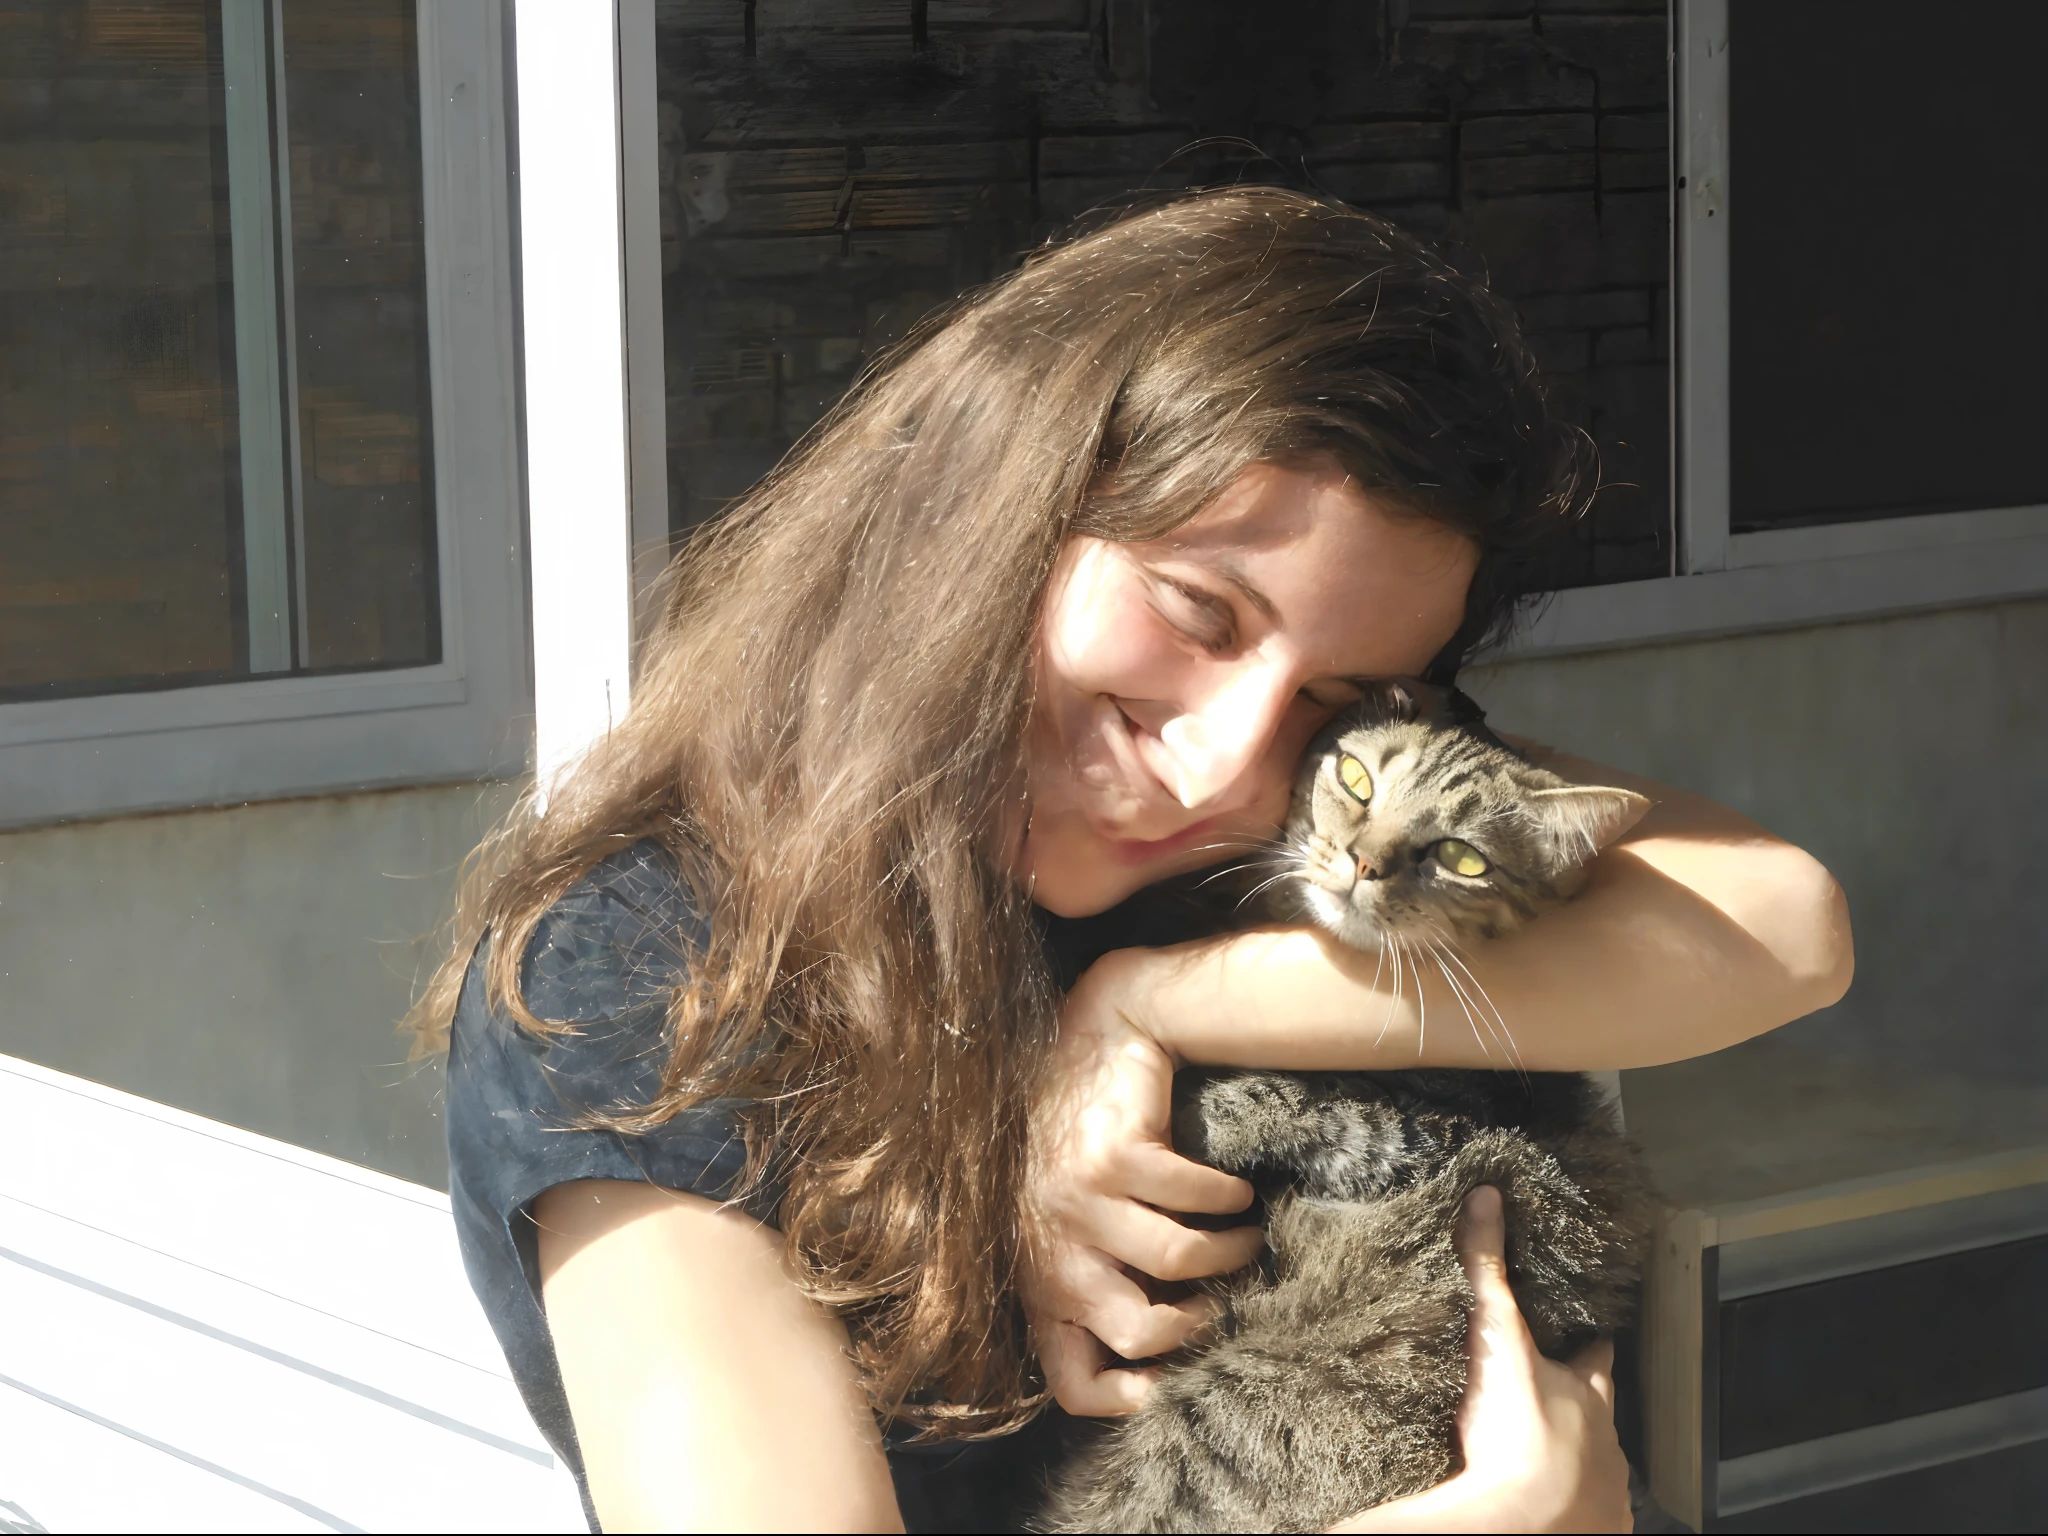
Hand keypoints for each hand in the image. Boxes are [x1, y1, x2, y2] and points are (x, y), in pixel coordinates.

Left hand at [1020, 948, 1264, 1414]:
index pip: (1070, 1382)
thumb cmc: (1088, 1145)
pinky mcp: (1114, 1154)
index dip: (1127, 1400)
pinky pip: (1195, 1200)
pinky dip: (1230, 1200)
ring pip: (1179, 1264)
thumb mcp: (1073, 1226)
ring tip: (1245, 1237)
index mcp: (1039, 1282)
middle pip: (1138, 1335)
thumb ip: (1101, 1285)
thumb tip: (1163, 1364)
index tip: (1174, 1380)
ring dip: (1230, 1254)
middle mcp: (1050, 1248)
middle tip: (1217, 1300)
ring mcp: (1078, 1200)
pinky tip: (1235, 1191)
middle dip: (1195, 1326)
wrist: (1089, 1040)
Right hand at [1334, 1185, 1631, 1532]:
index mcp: (1588, 1392)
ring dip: (1579, 1456)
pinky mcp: (1594, 1528)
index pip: (1598, 1355)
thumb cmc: (1517, 1433)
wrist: (1525, 1524)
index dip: (1593, 1343)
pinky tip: (1552, 1504)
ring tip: (1549, 1454)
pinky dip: (1573, 1505)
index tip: (1592, 1333)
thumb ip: (1487, 1270)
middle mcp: (1607, 1440)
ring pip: (1598, 1464)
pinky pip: (1588, 1514)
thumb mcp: (1496, 1339)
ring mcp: (1605, 1490)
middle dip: (1585, 1402)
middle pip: (1601, 1412)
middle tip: (1561, 1393)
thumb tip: (1487, 1197)